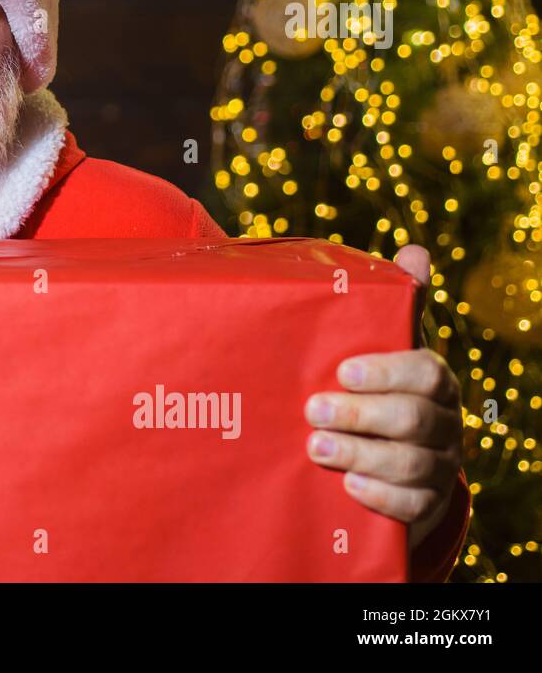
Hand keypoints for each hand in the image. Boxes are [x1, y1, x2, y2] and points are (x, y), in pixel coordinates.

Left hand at [303, 244, 463, 549]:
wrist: (391, 462)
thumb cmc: (378, 391)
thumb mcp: (384, 350)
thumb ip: (395, 306)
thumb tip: (415, 251)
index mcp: (433, 380)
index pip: (424, 372)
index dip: (385, 372)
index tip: (342, 371)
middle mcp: (444, 422)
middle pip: (413, 419)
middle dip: (360, 415)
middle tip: (312, 410)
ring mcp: (438, 466)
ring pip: (410, 463)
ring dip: (360, 454)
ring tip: (316, 448)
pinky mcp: (425, 504)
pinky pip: (412, 505)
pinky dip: (381, 496)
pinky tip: (350, 486)